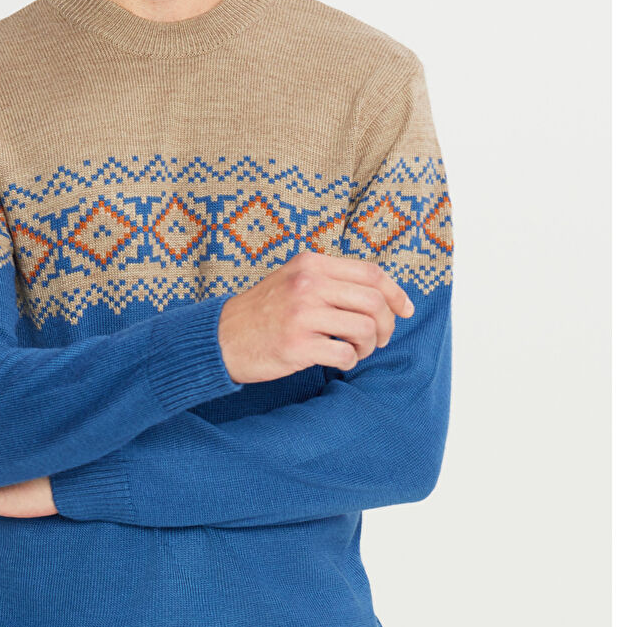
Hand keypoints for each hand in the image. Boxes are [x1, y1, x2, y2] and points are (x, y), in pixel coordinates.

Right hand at [217, 250, 415, 384]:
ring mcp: (302, 314)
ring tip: (356, 350)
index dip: (395, 293)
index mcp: (310, 264)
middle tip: (380, 339)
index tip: (405, 310)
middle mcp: (308, 285)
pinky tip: (338, 360)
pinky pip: (345, 355)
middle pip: (373, 302)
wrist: (220, 338)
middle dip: (387, 326)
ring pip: (365, 329)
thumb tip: (381, 292)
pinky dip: (350, 361)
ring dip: (369, 346)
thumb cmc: (263, 312)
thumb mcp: (293, 279)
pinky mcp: (297, 345)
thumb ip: (330, 278)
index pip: (371, 272)